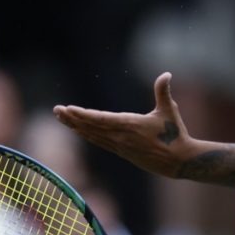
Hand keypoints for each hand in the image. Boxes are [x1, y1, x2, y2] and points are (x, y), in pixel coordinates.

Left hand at [54, 72, 193, 178]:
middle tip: (56, 110)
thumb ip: (163, 91)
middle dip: (72, 118)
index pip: (101, 119)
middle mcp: (121, 137)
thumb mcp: (169, 110)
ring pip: (92, 135)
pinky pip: (99, 142)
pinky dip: (86, 135)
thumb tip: (166, 74)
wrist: (178, 161)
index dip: (83, 114)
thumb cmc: (175, 133)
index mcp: (130, 125)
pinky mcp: (122, 152)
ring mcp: (120, 146)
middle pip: (91, 127)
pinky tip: (78, 130)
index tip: (68, 109)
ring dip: (76, 126)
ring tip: (61, 118)